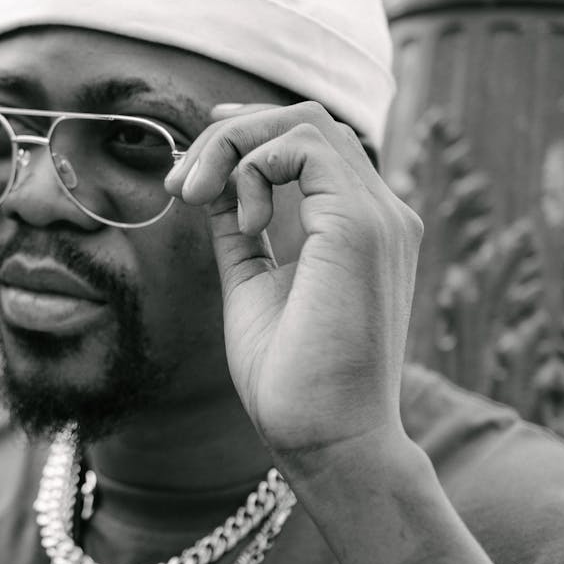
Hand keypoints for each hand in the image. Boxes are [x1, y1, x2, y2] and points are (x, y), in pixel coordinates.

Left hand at [167, 102, 422, 458]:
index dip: (252, 133)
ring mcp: (378, 216)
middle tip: (182, 186)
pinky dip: (254, 164)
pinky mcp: (361, 225)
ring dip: (234, 145)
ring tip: (194, 195)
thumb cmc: (292, 380)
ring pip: (305, 124)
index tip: (196, 165)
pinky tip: (237, 216)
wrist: (326, 440)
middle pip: (307, 123)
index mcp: (359, 229)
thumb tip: (213, 190)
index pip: (313, 146)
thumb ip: (242, 234)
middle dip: (231, 136)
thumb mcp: (252, 286)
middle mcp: (380, 215)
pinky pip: (304, 146)